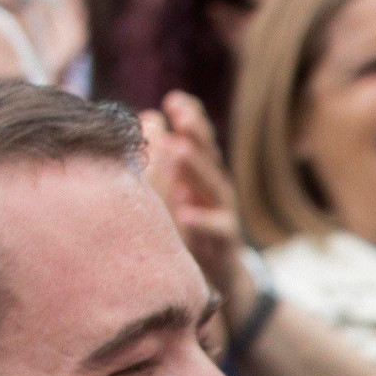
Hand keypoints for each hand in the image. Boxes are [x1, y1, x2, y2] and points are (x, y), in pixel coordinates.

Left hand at [142, 91, 254, 322]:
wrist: (220, 274)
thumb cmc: (193, 226)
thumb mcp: (180, 188)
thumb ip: (167, 154)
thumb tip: (148, 117)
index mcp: (203, 171)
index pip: (199, 138)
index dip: (190, 117)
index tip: (173, 100)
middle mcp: (216, 187)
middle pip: (209, 155)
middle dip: (195, 132)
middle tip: (180, 114)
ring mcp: (224, 212)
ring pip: (214, 186)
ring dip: (196, 168)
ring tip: (178, 151)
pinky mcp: (226, 242)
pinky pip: (217, 229)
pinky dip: (203, 221)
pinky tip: (187, 213)